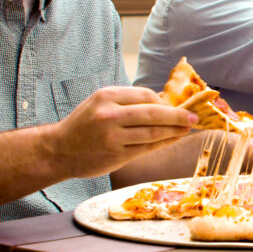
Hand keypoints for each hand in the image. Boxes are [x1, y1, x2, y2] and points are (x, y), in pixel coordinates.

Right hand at [45, 86, 196, 178]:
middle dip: (178, 116)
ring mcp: (113, 137)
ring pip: (153, 133)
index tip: (178, 106)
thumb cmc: (84, 125)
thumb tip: (164, 103)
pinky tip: (173, 139)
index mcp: (107, 97)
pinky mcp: (116, 155)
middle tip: (194, 117)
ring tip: (187, 129)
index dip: (165, 102)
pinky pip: (147, 148)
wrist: (58, 150)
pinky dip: (163, 143)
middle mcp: (110, 115)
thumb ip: (128, 102)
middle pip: (154, 114)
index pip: (146, 96)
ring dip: (175, 131)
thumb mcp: (100, 104)